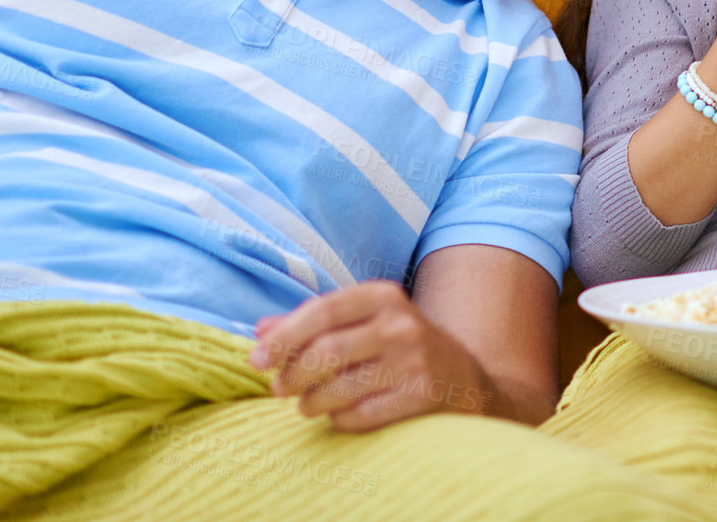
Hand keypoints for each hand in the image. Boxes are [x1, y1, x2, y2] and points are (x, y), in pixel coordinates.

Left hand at [248, 280, 492, 431]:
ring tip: (308, 404)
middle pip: (326, 352)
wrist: (461, 377)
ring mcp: (414, 362)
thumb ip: (311, 323)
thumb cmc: (396, 346)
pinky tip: (342, 413)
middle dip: (291, 375)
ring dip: (310, 403)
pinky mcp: (420, 396)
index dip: (283, 337)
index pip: (323, 311)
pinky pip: (358, 415)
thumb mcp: (361, 322)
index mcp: (383, 296)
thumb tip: (259, 330)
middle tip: (278, 388)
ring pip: (337, 389)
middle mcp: (401, 325)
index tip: (255, 359)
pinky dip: (339, 419)